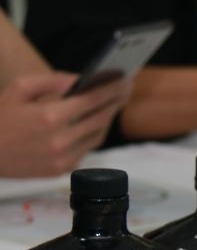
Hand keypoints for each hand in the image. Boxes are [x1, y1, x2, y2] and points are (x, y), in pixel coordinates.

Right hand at [0, 73, 131, 177]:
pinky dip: (93, 134)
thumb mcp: (18, 89)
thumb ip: (51, 80)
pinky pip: (86, 149)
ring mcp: (63, 158)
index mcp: (50, 116)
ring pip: (97, 136)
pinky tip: (95, 123)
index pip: (92, 100)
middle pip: (100, 118)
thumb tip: (80, 79)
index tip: (124, 79)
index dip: (112, 89)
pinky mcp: (62, 170)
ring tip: (112, 104)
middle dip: (114, 102)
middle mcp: (61, 139)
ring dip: (107, 119)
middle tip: (124, 90)